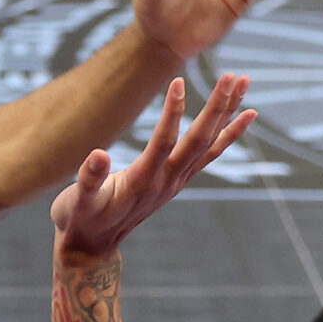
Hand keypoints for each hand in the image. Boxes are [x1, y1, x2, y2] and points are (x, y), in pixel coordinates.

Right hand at [50, 75, 254, 265]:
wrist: (94, 245)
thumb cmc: (81, 218)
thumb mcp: (77, 201)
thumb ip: (88, 179)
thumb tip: (97, 155)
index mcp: (141, 181)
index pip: (164, 143)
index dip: (172, 113)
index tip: (179, 81)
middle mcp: (166, 181)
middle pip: (199, 140)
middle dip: (217, 107)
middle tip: (234, 76)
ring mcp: (176, 181)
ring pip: (210, 144)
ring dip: (228, 113)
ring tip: (245, 82)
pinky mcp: (178, 179)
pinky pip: (210, 154)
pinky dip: (229, 134)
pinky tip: (245, 114)